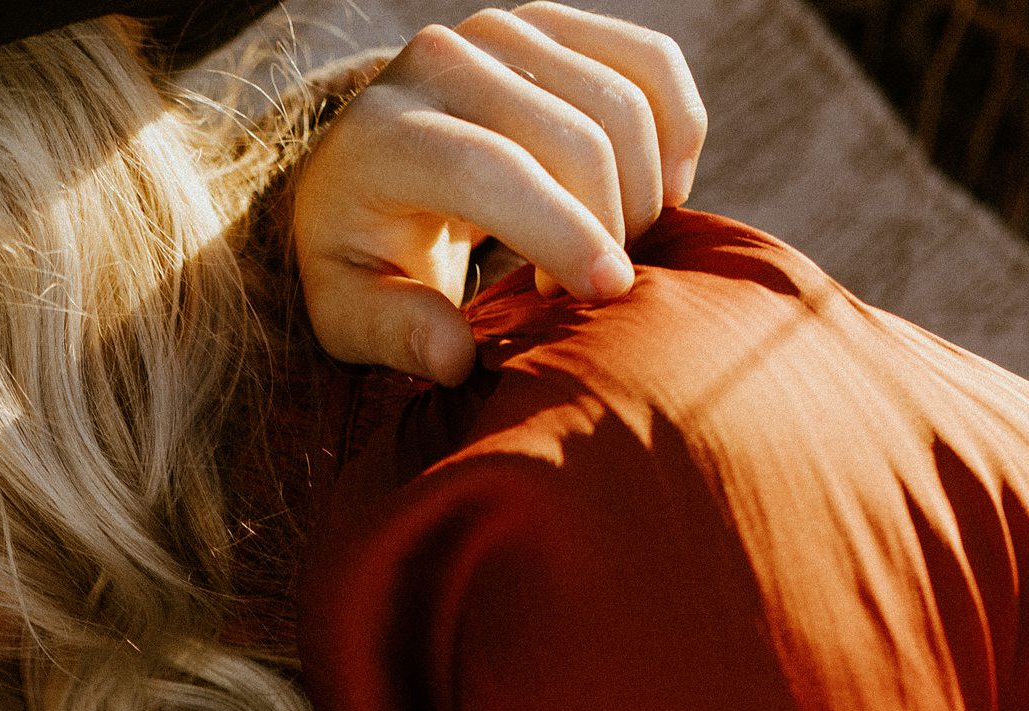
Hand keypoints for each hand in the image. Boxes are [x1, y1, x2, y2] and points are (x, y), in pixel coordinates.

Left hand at [291, 4, 707, 382]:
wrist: (365, 171)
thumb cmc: (360, 254)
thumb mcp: (350, 310)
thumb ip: (396, 333)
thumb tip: (454, 360)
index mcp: (380, 135)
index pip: (490, 170)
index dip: (562, 231)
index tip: (609, 290)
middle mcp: (440, 63)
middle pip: (571, 139)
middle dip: (607, 225)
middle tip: (584, 289)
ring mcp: (500, 31)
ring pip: (622, 103)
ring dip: (641, 190)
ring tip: (606, 248)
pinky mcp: (551, 24)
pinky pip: (651, 62)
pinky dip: (678, 130)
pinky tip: (665, 192)